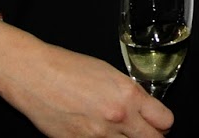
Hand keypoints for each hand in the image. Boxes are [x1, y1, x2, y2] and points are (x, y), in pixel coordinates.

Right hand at [0, 38, 173, 137]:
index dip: (163, 123)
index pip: (164, 122)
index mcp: (128, 96)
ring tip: (120, 132)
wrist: (33, 75)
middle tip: (144, 132)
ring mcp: (96, 137)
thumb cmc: (68, 68)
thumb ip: (130, 94)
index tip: (158, 122)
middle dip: (152, 137)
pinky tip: (98, 133)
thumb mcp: (110, 73)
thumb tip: (144, 109)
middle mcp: (117, 119)